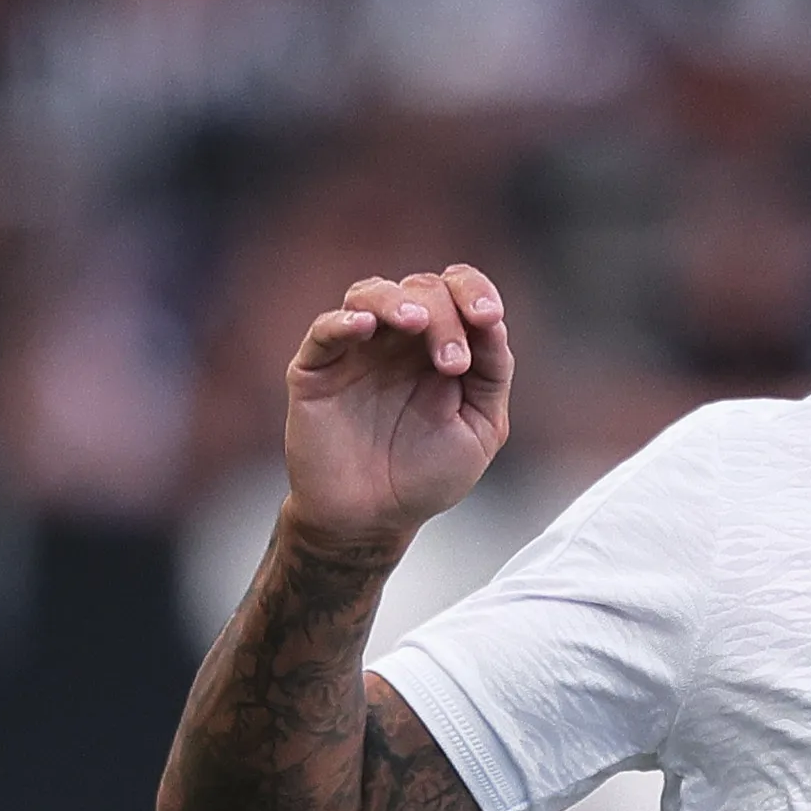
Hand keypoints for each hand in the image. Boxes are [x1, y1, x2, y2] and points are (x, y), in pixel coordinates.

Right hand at [282, 267, 514, 562]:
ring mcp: (356, 351)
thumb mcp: (481, 428)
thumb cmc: (424, 476)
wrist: (371, 521)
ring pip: (371, 293)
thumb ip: (492, 373)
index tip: (488, 316)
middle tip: (452, 365)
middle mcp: (399, 340)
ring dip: (397, 300)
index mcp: (441, 345)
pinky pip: (325, 330)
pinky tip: (365, 327)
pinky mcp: (316, 369)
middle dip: (445, 317)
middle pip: (421, 289)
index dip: (474, 290)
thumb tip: (494, 322)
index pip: (457, 290)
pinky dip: (344, 321)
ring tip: (415, 323)